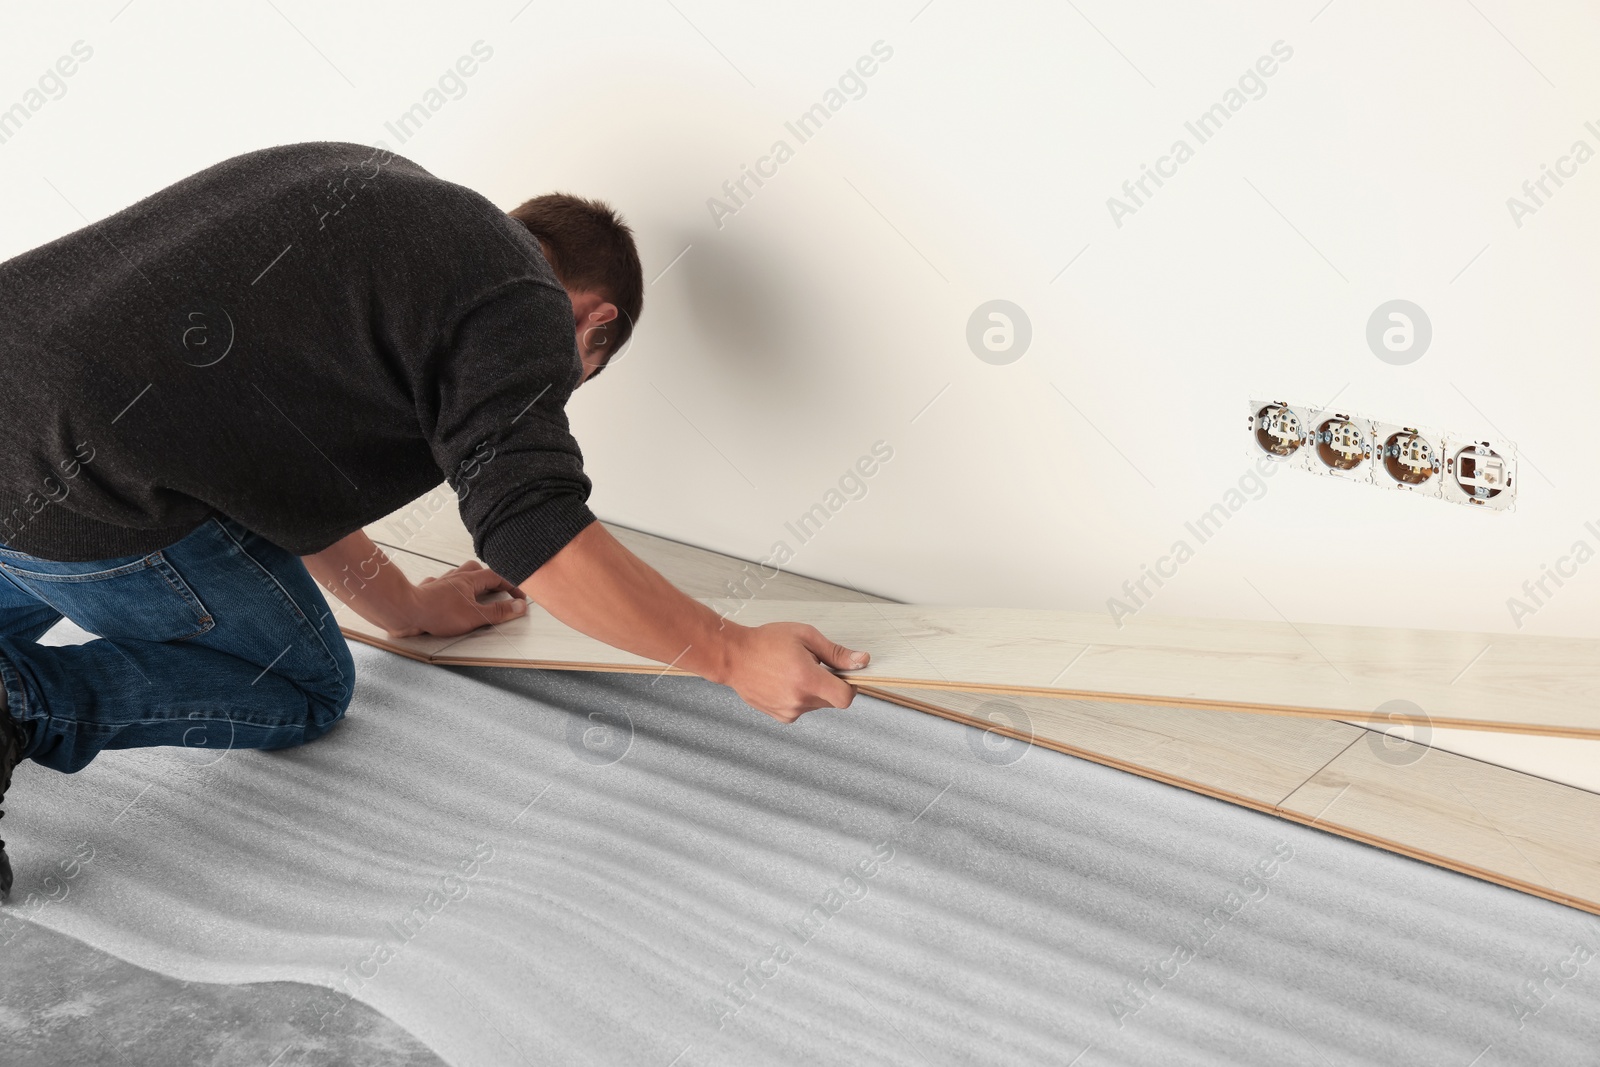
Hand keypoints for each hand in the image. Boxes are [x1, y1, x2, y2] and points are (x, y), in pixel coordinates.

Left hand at [386, 560, 527, 637]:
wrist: (404, 611)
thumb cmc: (436, 613)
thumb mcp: (475, 616)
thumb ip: (498, 612)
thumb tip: (519, 607)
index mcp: (469, 580)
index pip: (497, 577)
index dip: (511, 586)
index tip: (520, 597)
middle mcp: (455, 578)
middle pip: (478, 570)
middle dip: (491, 579)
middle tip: (499, 589)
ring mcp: (440, 584)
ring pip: (459, 575)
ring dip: (470, 581)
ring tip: (476, 591)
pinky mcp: (427, 592)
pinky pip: (439, 584)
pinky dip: (447, 588)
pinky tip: (446, 595)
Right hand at [719, 622, 869, 723]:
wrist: (732, 656)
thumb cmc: (765, 642)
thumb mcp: (805, 637)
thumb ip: (835, 652)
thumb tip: (861, 661)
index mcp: (807, 679)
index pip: (845, 698)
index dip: (850, 686)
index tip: (845, 675)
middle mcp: (799, 700)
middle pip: (831, 700)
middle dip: (829, 684)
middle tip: (812, 664)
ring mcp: (788, 711)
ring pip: (816, 704)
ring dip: (813, 690)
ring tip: (792, 670)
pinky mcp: (780, 716)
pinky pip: (801, 708)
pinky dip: (799, 696)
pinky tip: (784, 681)